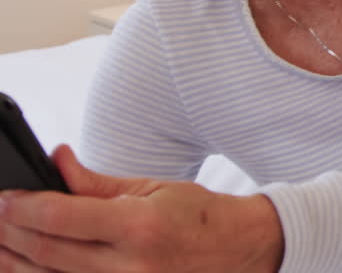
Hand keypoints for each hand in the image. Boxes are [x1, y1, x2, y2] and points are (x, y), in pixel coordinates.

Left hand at [0, 145, 283, 272]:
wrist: (238, 251)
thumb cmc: (197, 215)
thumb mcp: (151, 188)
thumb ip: (95, 181)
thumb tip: (55, 159)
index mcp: (139, 226)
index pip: (60, 217)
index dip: (23, 207)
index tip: (5, 198)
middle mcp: (130, 266)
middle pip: (46, 251)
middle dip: (9, 233)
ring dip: (14, 260)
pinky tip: (24, 265)